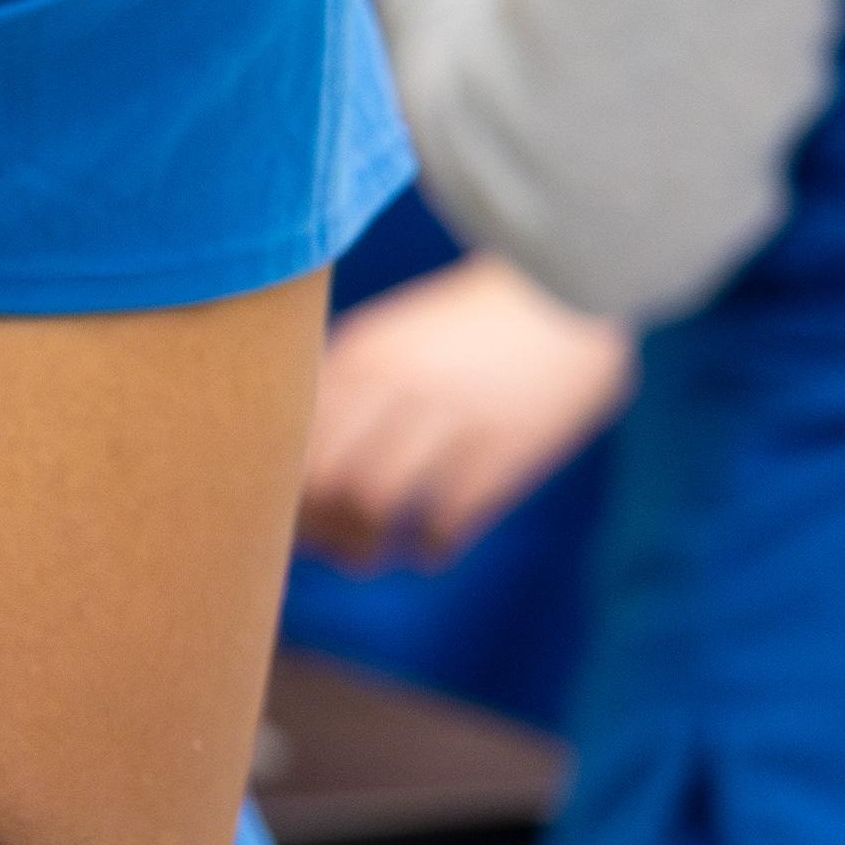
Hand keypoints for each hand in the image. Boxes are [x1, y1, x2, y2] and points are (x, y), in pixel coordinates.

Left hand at [295, 255, 631, 573]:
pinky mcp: (506, 448)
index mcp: (359, 357)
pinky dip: (428, 547)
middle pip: (321, 477)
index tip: (285, 513)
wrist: (562, 288)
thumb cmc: (463, 325)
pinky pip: (446, 518)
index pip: (291, 439)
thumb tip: (291, 454)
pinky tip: (428, 549)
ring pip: (371, 503)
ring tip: (366, 557)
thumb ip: (343, 382)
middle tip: (323, 544)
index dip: (281, 488)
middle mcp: (395, 385)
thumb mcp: (389, 337)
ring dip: (362, 546)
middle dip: (314, 526)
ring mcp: (451, 417)